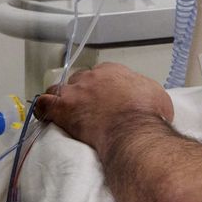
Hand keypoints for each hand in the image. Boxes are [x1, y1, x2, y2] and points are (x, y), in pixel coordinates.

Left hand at [35, 63, 173, 152]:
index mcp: (114, 71)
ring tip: (64, 110)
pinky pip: (43, 103)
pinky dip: (43, 108)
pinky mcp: (62, 108)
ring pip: (58, 88)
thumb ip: (148, 93)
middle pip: (80, 79)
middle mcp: (92, 76)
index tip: (105, 98)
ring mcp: (75, 91)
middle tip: (87, 107)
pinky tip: (45, 114)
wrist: (132, 130)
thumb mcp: (159, 98)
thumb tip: (150, 100)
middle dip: (81, 91)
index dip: (101, 86)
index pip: (101, 72)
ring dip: (60, 98)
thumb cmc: (147, 114)